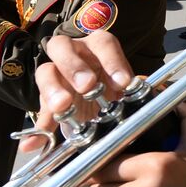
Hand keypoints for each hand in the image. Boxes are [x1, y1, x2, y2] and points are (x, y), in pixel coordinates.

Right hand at [24, 32, 135, 152]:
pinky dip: (39, 128)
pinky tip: (35, 143)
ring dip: (53, 88)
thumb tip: (150, 92)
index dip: (112, 60)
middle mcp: (74, 55)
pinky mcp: (46, 100)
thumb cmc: (117, 92)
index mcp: (98, 48)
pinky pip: (39, 111)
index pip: (103, 43)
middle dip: (74, 66)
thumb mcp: (128, 91)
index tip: (122, 83)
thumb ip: (136, 90)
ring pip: (45, 72)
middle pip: (62, 46)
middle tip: (87, 86)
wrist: (102, 110)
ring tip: (63, 106)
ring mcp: (57, 75)